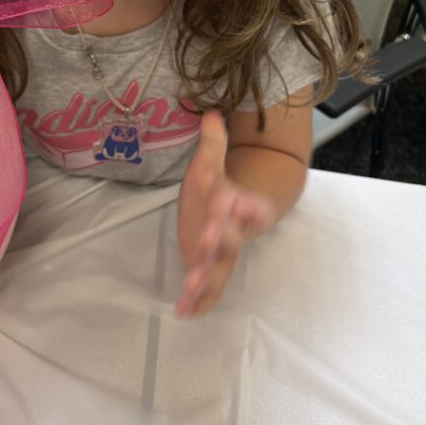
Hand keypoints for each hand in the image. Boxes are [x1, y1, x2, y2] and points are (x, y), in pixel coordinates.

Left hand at [175, 110, 275, 316]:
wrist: (239, 210)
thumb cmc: (220, 184)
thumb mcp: (212, 160)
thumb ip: (211, 140)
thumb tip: (208, 112)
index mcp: (237, 201)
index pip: (241, 202)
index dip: (239, 204)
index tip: (236, 203)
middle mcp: (232, 229)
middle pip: (230, 236)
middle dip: (219, 241)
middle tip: (207, 245)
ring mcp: (222, 252)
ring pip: (219, 267)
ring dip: (206, 279)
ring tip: (191, 288)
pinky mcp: (211, 268)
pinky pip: (209, 289)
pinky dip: (198, 301)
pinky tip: (184, 312)